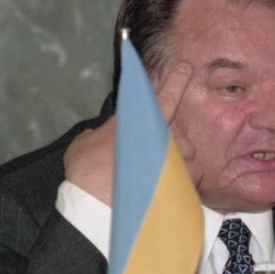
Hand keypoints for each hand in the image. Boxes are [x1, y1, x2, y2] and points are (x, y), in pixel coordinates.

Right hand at [63, 62, 192, 204]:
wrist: (96, 205)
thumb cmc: (86, 173)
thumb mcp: (84, 144)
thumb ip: (97, 135)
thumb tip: (98, 135)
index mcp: (139, 122)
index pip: (163, 96)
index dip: (175, 81)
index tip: (185, 68)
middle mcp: (161, 137)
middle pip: (179, 137)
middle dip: (171, 149)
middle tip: (154, 166)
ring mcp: (173, 159)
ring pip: (189, 159)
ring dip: (179, 167)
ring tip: (159, 182)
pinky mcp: (180, 182)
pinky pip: (190, 181)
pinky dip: (180, 186)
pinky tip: (165, 195)